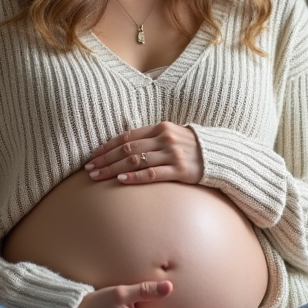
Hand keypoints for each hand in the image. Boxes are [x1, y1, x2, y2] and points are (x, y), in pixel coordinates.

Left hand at [85, 122, 203, 184]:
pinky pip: (153, 174)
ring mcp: (172, 155)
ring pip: (136, 161)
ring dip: (113, 169)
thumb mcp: (171, 135)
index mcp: (160, 128)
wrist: (219, 156)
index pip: (127, 137)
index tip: (92, 155)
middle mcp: (165, 139)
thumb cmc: (190, 147)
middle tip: (89, 169)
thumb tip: (124, 145)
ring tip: (98, 176)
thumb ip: (151, 138)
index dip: (107, 146)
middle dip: (105, 159)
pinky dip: (135, 177)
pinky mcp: (180, 171)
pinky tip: (122, 180)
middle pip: (127, 149)